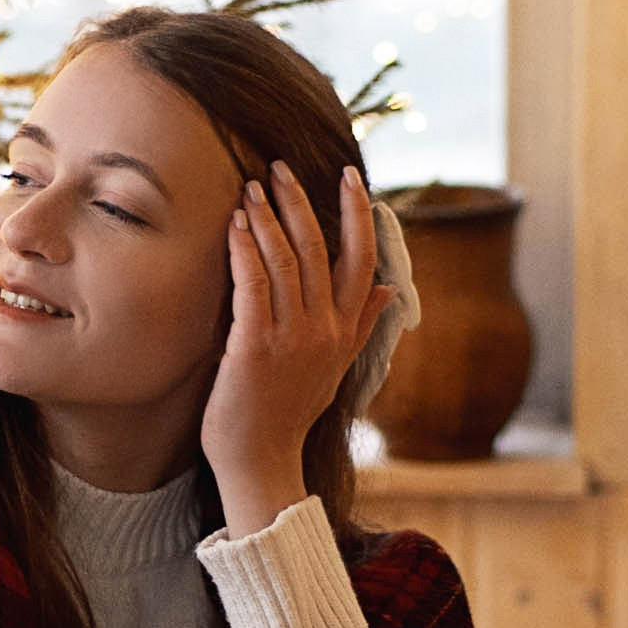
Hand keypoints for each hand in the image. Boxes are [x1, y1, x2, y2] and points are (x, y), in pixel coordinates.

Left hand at [200, 159, 396, 528]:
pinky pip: (252, 285)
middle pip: (320, 251)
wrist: (261, 461)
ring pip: (285, 262)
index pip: (361, 261)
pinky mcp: (254, 346)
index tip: (350, 178)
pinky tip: (236, 225)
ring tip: (251, 187)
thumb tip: (391, 292)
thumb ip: (361, 326)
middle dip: (300, 203)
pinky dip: (245, 250)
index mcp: (344, 333)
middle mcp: (324, 331)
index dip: (357, 216)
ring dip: (267, 218)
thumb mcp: (335, 369)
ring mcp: (291, 339)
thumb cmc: (288, 414)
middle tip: (280, 167)